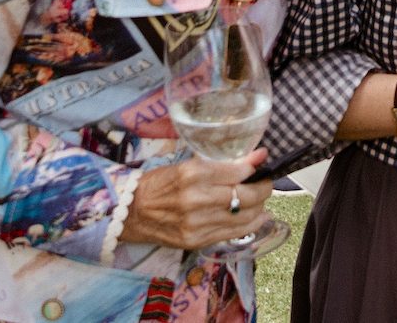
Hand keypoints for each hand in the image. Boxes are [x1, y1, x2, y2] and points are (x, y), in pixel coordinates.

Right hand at [119, 148, 274, 248]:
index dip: (256, 168)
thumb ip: (223, 164)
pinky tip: (257, 216)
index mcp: (193, 173)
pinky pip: (233, 233)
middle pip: (247, 196)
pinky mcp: (197, 241)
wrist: (130, 212)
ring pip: (245, 216)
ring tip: (260, 200)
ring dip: (259, 207)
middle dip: (264, 188)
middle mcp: (196, 199)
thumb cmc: (160, 183)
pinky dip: (251, 224)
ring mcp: (197, 223)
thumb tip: (259, 156)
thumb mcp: (188, 165)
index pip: (239, 172)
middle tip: (265, 183)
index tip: (262, 163)